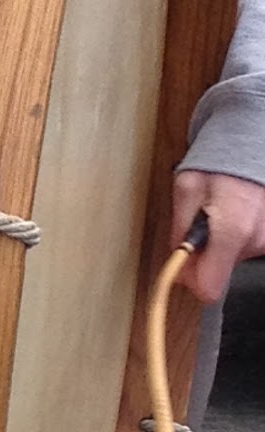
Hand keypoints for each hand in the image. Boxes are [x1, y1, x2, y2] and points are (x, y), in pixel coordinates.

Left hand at [171, 170, 264, 302]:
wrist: (253, 143)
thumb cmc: (220, 163)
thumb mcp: (186, 192)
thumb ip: (180, 232)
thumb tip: (176, 262)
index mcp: (232, 232)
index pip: (209, 288)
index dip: (190, 280)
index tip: (182, 266)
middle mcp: (256, 240)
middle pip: (220, 269)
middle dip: (204, 251)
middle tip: (200, 221)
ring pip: (233, 256)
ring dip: (221, 239)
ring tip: (220, 210)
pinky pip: (247, 243)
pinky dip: (237, 232)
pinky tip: (235, 210)